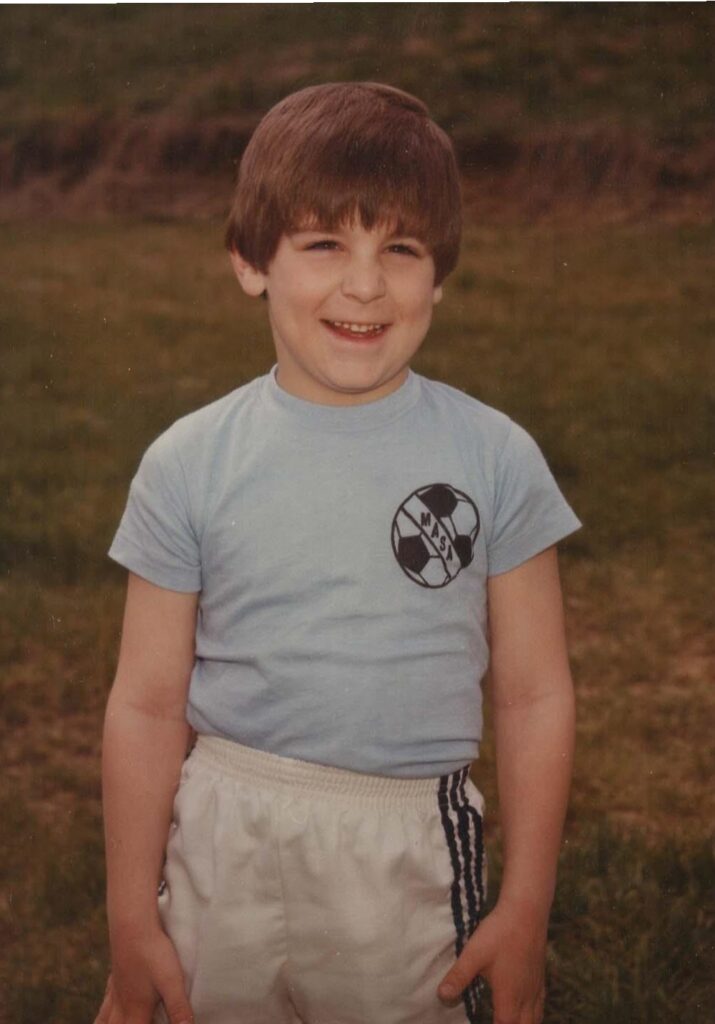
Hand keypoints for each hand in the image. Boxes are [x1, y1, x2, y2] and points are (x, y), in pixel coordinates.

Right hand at [94, 929, 192, 1023]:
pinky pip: (106, 1001)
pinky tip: (110, 1005)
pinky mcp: (115, 976)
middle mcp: (122, 1004)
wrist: (133, 925)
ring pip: (104, 1019)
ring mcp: (116, 990)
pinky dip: (104, 1011)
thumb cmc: (154, 953)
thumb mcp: (172, 982)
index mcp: (135, 1011)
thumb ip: (179, 1009)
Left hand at [438, 902, 546, 1023]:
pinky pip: (540, 1004)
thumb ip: (459, 976)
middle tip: (497, 1022)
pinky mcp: (541, 976)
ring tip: (510, 1021)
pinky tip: (526, 1007)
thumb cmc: (500, 932)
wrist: (527, 911)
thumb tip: (441, 996)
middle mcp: (526, 997)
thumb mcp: (473, 954)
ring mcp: (536, 987)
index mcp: (509, 997)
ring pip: (535, 1018)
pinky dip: (533, 1014)